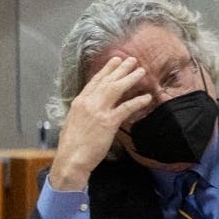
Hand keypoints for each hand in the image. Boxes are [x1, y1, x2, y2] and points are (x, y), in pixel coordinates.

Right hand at [49, 56, 151, 189]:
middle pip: (106, 81)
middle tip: (131, 60)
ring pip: (115, 89)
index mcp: (78, 102)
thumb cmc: (71, 144)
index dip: (105, 70)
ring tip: (141, 71)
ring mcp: (98, 111)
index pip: (94, 82)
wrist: (71, 158)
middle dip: (120, 69)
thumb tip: (92, 108)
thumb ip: (84, 112)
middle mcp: (87, 103)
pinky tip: (147, 97)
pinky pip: (125, 108)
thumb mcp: (74, 122)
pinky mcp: (108, 122)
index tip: (114, 61)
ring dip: (129, 79)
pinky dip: (137, 101)